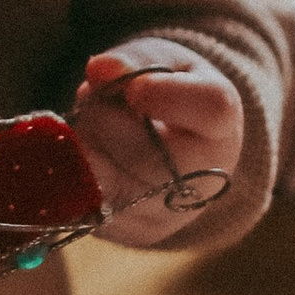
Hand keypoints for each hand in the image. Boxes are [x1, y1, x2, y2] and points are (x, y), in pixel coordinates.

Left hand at [72, 40, 244, 247]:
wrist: (174, 150)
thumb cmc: (168, 94)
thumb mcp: (160, 62)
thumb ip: (133, 60)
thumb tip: (100, 69)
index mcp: (222, 128)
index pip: (210, 111)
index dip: (165, 95)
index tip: (134, 88)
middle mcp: (204, 179)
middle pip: (143, 153)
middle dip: (105, 120)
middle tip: (102, 103)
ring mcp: (169, 214)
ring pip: (104, 181)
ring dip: (83, 148)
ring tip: (96, 131)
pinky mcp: (131, 233)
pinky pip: (83, 204)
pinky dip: (71, 175)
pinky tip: (87, 159)